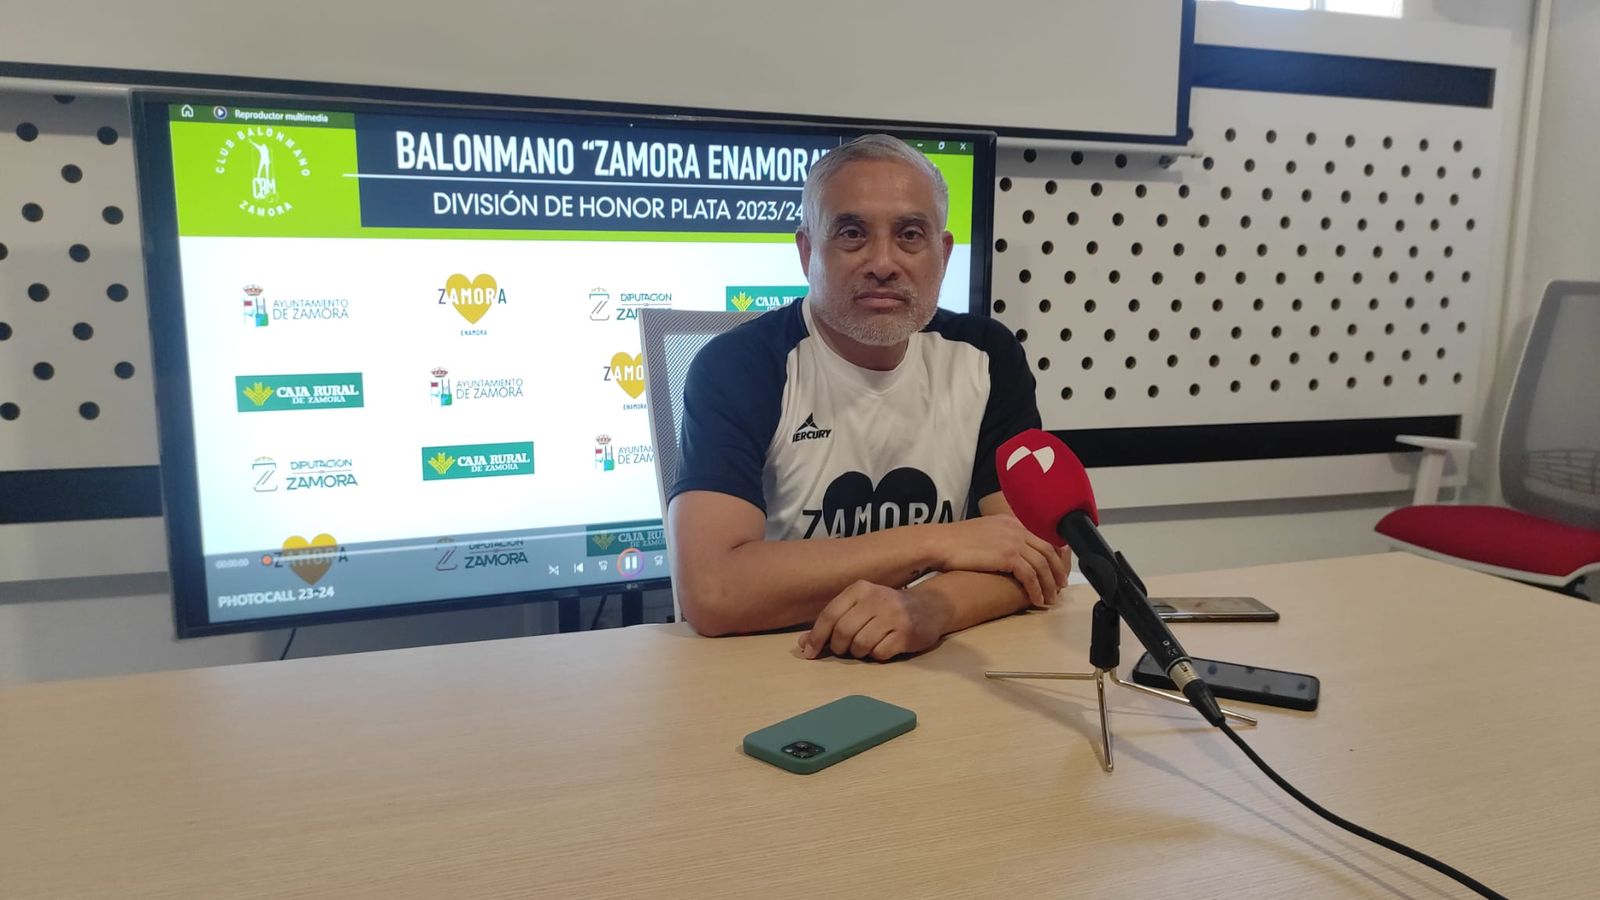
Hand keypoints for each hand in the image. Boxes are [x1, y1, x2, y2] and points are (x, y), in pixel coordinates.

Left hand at [799, 581, 944, 660]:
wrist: (929, 607)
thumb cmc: (886, 609)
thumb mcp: (859, 607)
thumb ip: (832, 622)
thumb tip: (803, 643)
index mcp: (860, 589)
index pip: (830, 614)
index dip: (816, 636)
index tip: (809, 653)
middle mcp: (876, 599)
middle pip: (843, 631)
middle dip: (838, 647)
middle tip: (844, 650)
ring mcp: (893, 616)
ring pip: (860, 644)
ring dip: (858, 652)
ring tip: (866, 646)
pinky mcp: (906, 633)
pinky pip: (879, 653)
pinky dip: (877, 655)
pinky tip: (883, 646)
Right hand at [934, 515, 1066, 606]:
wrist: (940, 543)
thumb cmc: (954, 542)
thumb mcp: (982, 532)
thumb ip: (999, 537)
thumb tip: (1005, 552)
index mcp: (1011, 521)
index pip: (1041, 536)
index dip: (1053, 554)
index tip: (1056, 568)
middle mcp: (1016, 528)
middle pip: (1048, 550)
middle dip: (1057, 570)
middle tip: (1060, 585)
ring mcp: (1013, 541)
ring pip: (1042, 565)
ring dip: (1049, 584)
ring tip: (1051, 598)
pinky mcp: (1008, 556)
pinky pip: (1031, 576)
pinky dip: (1036, 589)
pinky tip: (1037, 600)